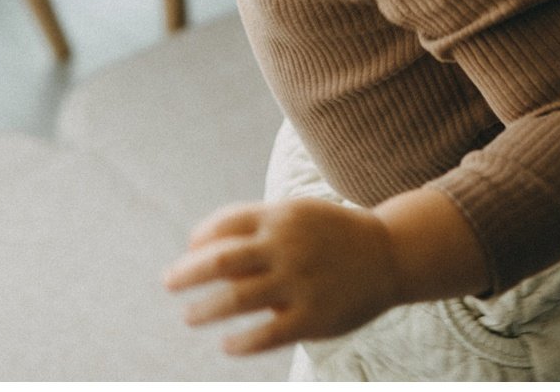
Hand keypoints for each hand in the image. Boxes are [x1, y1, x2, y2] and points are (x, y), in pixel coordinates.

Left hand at [163, 198, 401, 355]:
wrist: (391, 254)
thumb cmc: (332, 235)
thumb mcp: (298, 216)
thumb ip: (256, 227)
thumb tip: (199, 246)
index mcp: (281, 217)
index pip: (224, 224)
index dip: (200, 238)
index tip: (189, 251)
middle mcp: (286, 247)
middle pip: (220, 260)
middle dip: (187, 273)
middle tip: (168, 282)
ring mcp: (299, 283)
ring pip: (236, 299)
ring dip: (205, 309)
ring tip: (190, 316)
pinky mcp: (313, 317)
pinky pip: (266, 334)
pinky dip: (241, 342)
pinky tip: (227, 344)